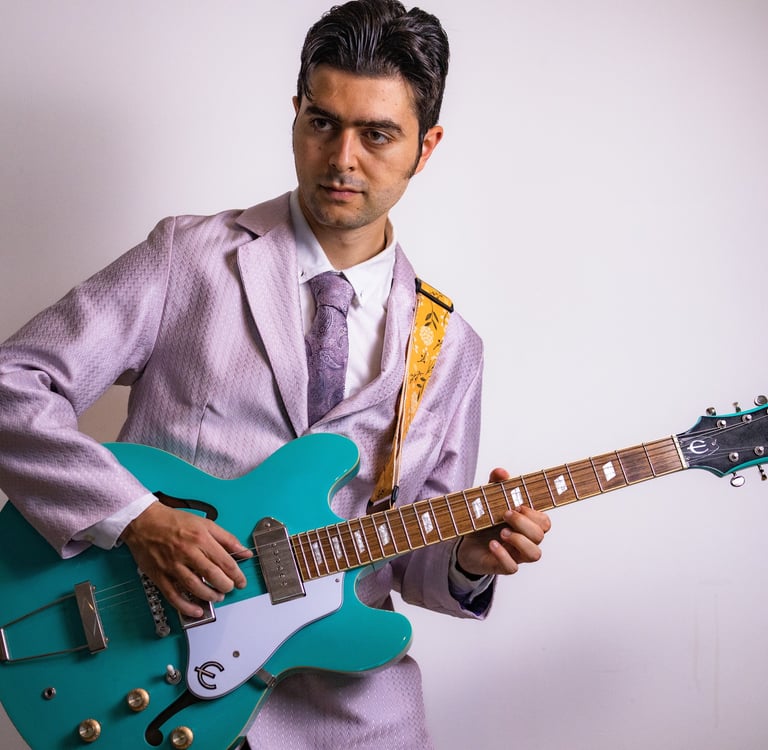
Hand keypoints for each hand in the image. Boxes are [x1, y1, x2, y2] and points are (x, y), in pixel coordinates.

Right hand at [120, 501, 252, 616]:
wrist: (144, 521)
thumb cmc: (174, 521)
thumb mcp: (205, 523)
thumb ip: (227, 539)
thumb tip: (244, 552)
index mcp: (201, 538)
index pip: (225, 561)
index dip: (236, 575)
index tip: (241, 581)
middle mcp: (187, 552)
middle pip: (212, 575)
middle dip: (225, 586)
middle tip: (229, 588)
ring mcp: (172, 565)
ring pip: (194, 587)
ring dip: (209, 596)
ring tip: (217, 597)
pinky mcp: (159, 575)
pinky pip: (173, 595)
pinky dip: (186, 606)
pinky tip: (196, 610)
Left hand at [456, 467, 550, 576]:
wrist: (465, 544)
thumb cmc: (484, 521)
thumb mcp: (488, 499)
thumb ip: (496, 484)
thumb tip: (502, 472)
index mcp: (526, 524)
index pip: (544, 521)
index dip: (535, 514)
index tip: (517, 505)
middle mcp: (525, 540)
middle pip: (541, 535)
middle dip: (524, 523)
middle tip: (505, 514)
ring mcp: (516, 555)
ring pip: (534, 554)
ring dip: (519, 541)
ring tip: (502, 532)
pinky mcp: (502, 566)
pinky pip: (512, 567)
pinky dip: (503, 555)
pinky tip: (492, 544)